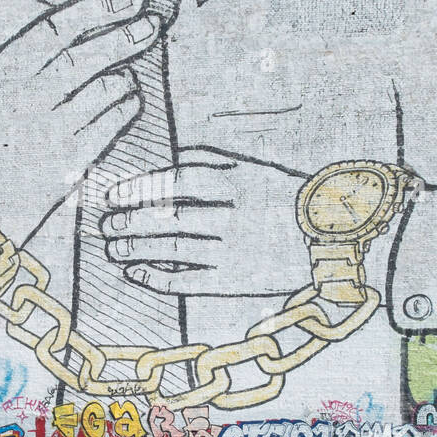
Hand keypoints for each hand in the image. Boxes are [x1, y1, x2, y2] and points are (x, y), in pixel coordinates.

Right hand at [0, 0, 159, 243]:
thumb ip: (21, 69)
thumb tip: (72, 39)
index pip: (57, 27)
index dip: (99, 6)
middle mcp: (26, 96)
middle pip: (89, 54)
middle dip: (127, 33)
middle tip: (152, 21)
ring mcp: (50, 129)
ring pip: (107, 89)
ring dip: (125, 78)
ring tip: (127, 77)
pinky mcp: (69, 162)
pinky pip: (112, 125)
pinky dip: (126, 110)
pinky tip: (129, 104)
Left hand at [100, 148, 311, 295]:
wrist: (330, 240)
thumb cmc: (286, 200)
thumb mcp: (255, 169)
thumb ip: (213, 161)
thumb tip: (171, 155)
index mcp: (237, 182)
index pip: (176, 182)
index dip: (139, 188)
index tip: (113, 194)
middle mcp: (233, 216)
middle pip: (168, 218)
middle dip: (130, 221)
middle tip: (105, 224)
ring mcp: (233, 251)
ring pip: (172, 250)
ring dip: (135, 249)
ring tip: (112, 247)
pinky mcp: (234, 281)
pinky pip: (186, 281)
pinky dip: (155, 277)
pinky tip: (134, 272)